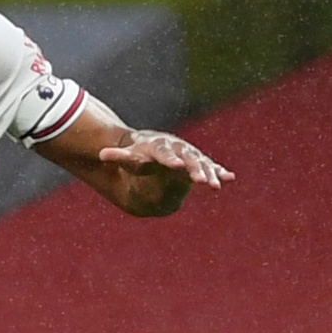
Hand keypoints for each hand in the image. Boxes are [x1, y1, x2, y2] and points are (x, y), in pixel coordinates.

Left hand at [99, 130, 234, 190]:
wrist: (154, 148)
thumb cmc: (140, 155)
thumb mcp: (129, 157)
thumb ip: (118, 157)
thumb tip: (101, 154)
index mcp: (160, 147)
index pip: (164, 153)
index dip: (169, 159)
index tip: (175, 165)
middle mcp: (179, 149)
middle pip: (187, 159)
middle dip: (194, 169)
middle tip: (199, 180)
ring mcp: (191, 155)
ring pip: (202, 164)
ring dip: (209, 174)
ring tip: (215, 186)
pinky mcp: (199, 163)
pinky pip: (211, 167)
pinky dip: (220, 172)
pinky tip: (230, 178)